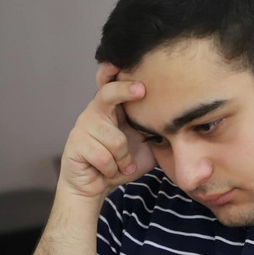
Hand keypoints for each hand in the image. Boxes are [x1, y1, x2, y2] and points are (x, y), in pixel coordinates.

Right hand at [58, 63, 154, 198]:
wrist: (95, 186)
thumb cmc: (121, 164)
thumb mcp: (145, 148)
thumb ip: (156, 134)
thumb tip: (178, 124)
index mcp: (112, 108)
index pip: (111, 82)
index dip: (116, 71)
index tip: (131, 68)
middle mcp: (95, 112)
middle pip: (107, 94)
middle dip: (124, 90)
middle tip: (142, 90)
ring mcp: (83, 127)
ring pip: (115, 139)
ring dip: (123, 160)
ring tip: (122, 165)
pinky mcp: (75, 144)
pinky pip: (103, 157)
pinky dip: (112, 169)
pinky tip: (109, 171)